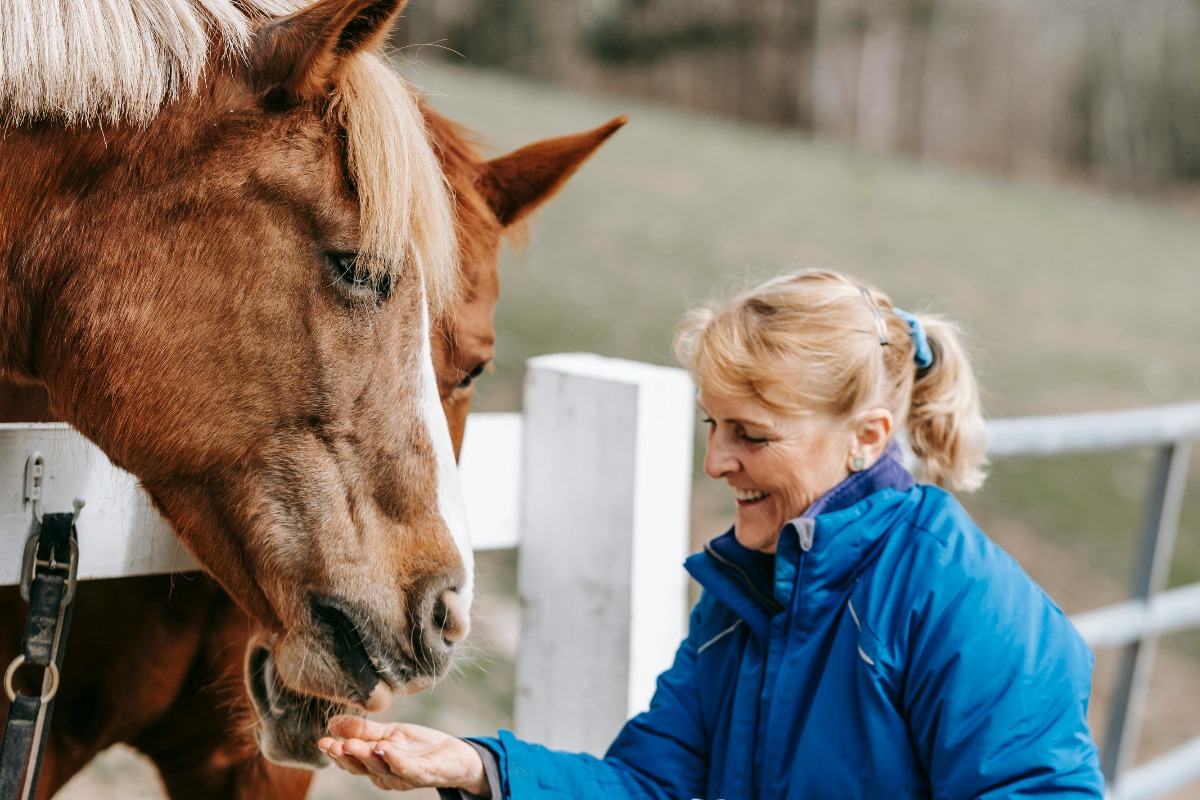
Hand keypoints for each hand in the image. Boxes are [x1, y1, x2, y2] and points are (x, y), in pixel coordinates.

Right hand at [318, 715, 490, 795]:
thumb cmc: (419, 747)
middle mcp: (386, 774)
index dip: (336, 753)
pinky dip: (396, 760)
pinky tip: (386, 748)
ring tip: (353, 744)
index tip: (322, 741)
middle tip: (333, 745)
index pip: (352, 761)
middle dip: (347, 757)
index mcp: (375, 765)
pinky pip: (409, 769)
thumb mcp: (389, 733)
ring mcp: (405, 776)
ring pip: (382, 768)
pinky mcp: (425, 773)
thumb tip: (331, 722)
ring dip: (367, 757)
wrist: (455, 756)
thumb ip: (363, 730)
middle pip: (363, 767)